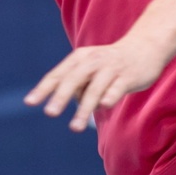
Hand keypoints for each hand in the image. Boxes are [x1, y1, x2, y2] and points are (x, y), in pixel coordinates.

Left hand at [25, 31, 170, 132]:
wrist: (145, 46)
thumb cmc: (111, 62)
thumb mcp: (90, 68)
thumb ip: (76, 84)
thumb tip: (65, 102)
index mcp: (80, 59)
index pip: (58, 75)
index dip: (43, 89)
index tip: (29, 103)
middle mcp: (93, 62)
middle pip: (73, 80)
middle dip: (60, 97)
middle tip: (49, 113)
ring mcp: (111, 69)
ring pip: (95, 89)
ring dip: (83, 108)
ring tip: (74, 128)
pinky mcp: (128, 77)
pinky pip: (117, 88)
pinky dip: (110, 97)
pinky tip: (103, 106)